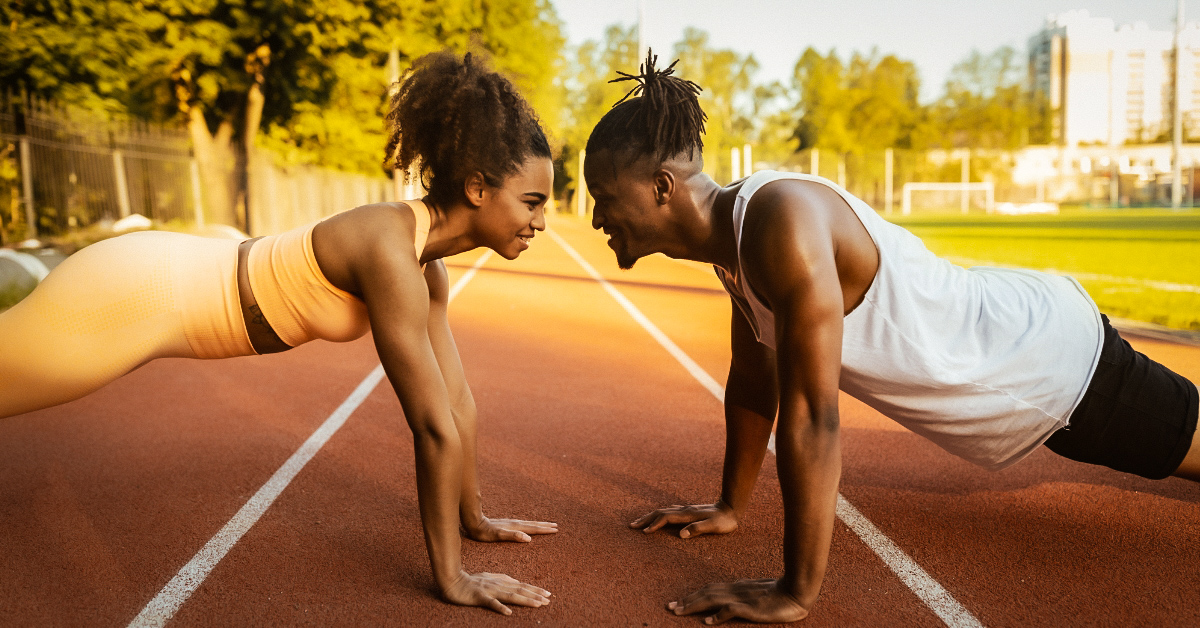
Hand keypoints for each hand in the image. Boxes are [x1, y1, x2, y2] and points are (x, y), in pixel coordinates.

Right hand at [442, 570, 550, 615]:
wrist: (452, 580)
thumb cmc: (471, 581)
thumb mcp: (490, 578)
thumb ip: (504, 580)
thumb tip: (517, 582)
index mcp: (501, 581)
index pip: (522, 586)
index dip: (535, 589)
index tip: (548, 594)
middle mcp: (498, 584)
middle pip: (520, 590)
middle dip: (535, 595)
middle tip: (548, 600)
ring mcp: (489, 590)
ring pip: (510, 596)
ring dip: (525, 600)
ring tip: (537, 604)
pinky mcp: (479, 596)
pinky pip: (491, 603)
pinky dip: (500, 607)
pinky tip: (509, 613)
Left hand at [464, 515, 557, 542]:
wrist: (474, 522)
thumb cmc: (484, 532)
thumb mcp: (498, 536)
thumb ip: (513, 536)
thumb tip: (528, 538)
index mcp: (515, 527)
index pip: (533, 529)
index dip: (544, 530)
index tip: (555, 530)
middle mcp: (514, 523)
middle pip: (533, 524)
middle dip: (544, 526)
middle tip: (556, 526)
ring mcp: (510, 523)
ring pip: (528, 523)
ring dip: (538, 524)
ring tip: (546, 525)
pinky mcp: (506, 524)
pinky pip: (522, 524)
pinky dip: (529, 525)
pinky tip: (527, 527)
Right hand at [630, 502, 737, 537]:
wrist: (731, 508)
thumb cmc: (724, 520)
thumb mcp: (714, 526)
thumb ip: (698, 529)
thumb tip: (681, 535)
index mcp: (687, 515)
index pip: (666, 518)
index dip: (654, 524)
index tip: (644, 532)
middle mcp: (684, 510)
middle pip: (660, 512)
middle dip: (645, 519)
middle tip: (632, 526)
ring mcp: (685, 510)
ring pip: (663, 511)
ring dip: (650, 517)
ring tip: (639, 523)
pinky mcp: (687, 512)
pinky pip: (668, 513)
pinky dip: (659, 516)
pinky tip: (658, 518)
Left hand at [669, 578, 807, 623]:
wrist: (797, 591)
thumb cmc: (778, 594)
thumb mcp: (755, 594)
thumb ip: (739, 600)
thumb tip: (722, 609)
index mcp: (736, 587)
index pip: (709, 590)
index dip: (692, 596)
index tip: (676, 603)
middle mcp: (735, 590)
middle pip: (706, 593)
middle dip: (686, 601)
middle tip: (669, 608)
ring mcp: (743, 598)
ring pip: (712, 599)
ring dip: (694, 606)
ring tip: (679, 612)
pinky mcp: (751, 607)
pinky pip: (731, 610)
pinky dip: (718, 615)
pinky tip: (708, 622)